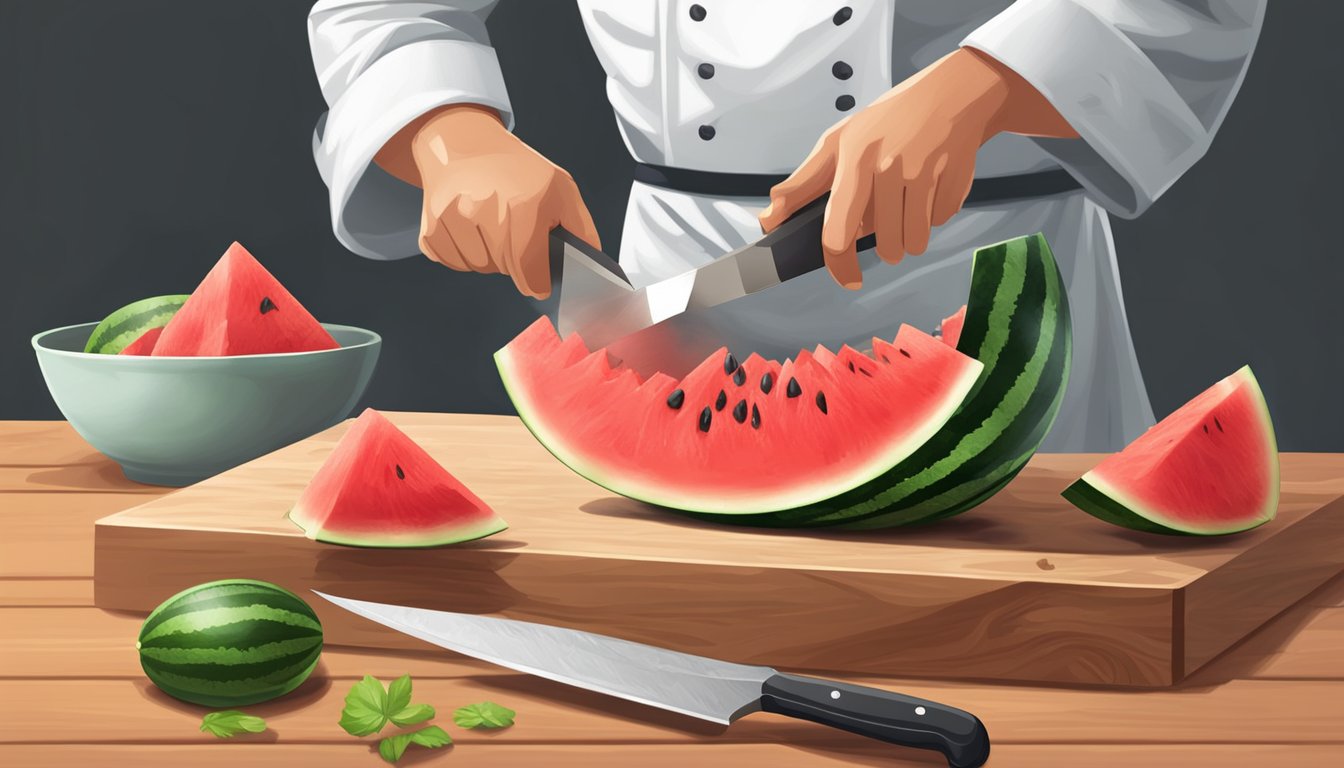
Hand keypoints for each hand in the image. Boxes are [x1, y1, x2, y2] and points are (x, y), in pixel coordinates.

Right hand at [378, 105, 600, 298]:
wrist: (465, 145)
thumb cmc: (517, 170)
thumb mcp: (561, 189)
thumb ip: (581, 230)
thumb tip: (592, 267)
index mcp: (522, 205)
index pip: (529, 270)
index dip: (537, 282)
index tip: (539, 284)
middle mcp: (483, 210)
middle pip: (505, 270)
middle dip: (515, 262)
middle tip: (514, 234)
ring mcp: (452, 219)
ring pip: (478, 268)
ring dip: (488, 258)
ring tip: (491, 227)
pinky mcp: (431, 227)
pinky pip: (452, 262)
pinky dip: (463, 253)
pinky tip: (470, 227)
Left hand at [758, 48, 1074, 288]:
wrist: (952, 92)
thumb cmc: (890, 120)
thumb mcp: (839, 142)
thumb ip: (802, 185)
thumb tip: (768, 220)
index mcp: (854, 157)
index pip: (839, 229)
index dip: (840, 264)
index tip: (848, 279)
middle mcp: (888, 164)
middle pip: (885, 244)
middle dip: (886, 245)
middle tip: (888, 219)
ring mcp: (925, 170)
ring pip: (915, 240)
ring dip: (912, 236)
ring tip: (910, 205)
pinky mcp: (956, 175)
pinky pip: (941, 221)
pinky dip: (936, 213)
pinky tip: (933, 185)